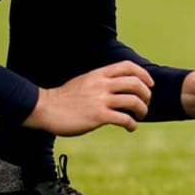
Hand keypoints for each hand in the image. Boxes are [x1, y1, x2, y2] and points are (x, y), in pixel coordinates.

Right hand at [23, 60, 153, 135]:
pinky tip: (131, 127)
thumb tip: (119, 84)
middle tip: (146, 103)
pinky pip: (123, 118)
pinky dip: (132, 123)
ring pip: (133, 100)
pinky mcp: (97, 116)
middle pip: (135, 84)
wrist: (45, 108)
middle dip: (146, 94)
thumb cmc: (65, 97)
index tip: (149, 84)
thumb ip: (102, 80)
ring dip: (142, 109)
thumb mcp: (86, 80)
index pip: (129, 67)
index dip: (143, 74)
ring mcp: (100, 100)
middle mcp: (102, 84)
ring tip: (140, 116)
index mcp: (100, 74)